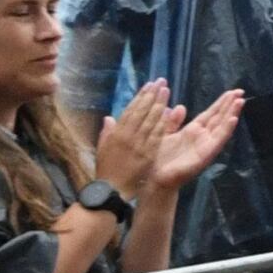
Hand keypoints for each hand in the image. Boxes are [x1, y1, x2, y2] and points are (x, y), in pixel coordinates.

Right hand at [91, 80, 169, 194]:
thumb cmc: (106, 171)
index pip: (130, 110)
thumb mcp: (102, 149)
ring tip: (166, 91)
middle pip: (142, 111)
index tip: (149, 85)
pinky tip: (170, 112)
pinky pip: (157, 136)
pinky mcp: (148, 154)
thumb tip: (109, 118)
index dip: (141, 96)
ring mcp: (138, 145)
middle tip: (161, 82)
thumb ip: (107, 132)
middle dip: (152, 95)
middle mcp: (127, 136)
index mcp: (116, 133)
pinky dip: (163, 123)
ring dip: (159, 104)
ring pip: (150, 120)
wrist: (111, 191)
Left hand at [145, 84, 245, 188]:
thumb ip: (173, 121)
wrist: (156, 178)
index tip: (232, 92)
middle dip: (230, 104)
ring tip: (240, 101)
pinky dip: (227, 129)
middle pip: (219, 117)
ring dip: (232, 113)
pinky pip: (218, 140)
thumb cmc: (159, 158)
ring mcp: (206, 146)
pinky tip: (233, 119)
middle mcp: (202, 137)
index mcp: (193, 131)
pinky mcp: (206, 155)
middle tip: (240, 91)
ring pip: (222, 126)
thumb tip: (179, 106)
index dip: (221, 102)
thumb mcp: (165, 134)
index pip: (211, 113)